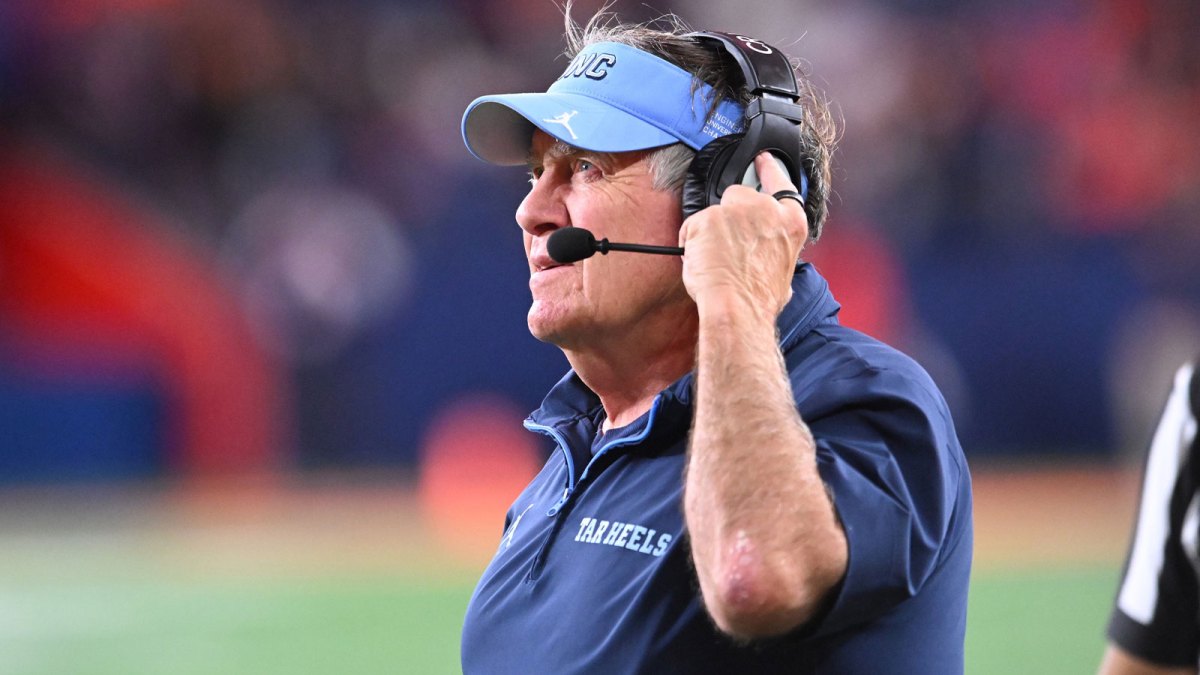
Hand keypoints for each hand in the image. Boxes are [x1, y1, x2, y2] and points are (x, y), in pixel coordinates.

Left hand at [679, 152, 809, 321]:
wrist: (737, 309)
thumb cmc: (758, 300)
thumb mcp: (783, 274)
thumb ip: (776, 253)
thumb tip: (769, 258)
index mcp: (790, 223)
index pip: (781, 183)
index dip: (770, 170)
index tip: (763, 160)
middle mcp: (766, 209)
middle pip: (740, 196)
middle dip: (729, 217)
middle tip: (725, 247)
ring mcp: (737, 210)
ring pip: (713, 212)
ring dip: (709, 232)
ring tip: (714, 261)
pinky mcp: (709, 217)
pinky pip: (692, 227)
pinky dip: (690, 243)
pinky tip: (700, 263)